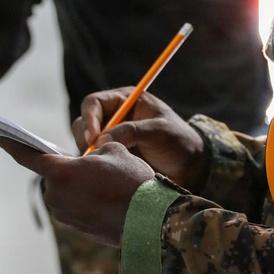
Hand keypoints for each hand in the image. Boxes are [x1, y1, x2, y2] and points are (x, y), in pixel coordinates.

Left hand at [0, 136, 151, 244]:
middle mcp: (56, 196)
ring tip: (112, 187)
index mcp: (59, 173)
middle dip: (72, 169)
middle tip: (99, 167)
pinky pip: (79, 207)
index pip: (27, 156)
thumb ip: (92, 151)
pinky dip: (91, 201)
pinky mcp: (78, 228)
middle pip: (56, 175)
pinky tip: (113, 201)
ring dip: (83, 186)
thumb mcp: (114, 149)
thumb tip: (89, 163)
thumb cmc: (132, 180)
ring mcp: (66, 215)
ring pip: (69, 192)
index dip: (11, 143)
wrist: (151, 220)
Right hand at [74, 89, 209, 192]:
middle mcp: (114, 116)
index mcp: (125, 101)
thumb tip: (100, 139)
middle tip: (97, 156)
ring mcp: (111, 137)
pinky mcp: (111, 155)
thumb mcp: (159, 132)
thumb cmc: (179, 142)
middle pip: (84, 122)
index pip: (94, 103)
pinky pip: (94, 158)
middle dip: (86, 139)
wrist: (190, 168)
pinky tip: (106, 173)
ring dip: (90, 153)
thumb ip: (132, 131)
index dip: (89, 118)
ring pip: (85, 142)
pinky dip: (95, 164)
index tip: (93, 138)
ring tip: (105, 165)